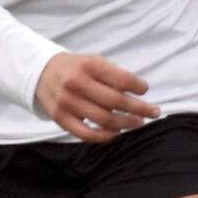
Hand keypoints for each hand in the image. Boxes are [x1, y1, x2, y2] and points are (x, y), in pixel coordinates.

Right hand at [34, 51, 161, 141]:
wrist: (42, 72)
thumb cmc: (77, 68)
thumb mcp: (94, 61)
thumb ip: (114, 75)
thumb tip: (140, 94)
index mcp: (88, 65)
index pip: (121, 79)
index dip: (138, 86)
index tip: (145, 90)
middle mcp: (76, 82)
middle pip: (116, 100)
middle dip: (140, 108)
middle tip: (154, 111)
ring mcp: (67, 102)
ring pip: (104, 119)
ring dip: (126, 123)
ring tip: (138, 123)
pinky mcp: (60, 118)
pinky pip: (86, 134)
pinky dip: (105, 136)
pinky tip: (117, 132)